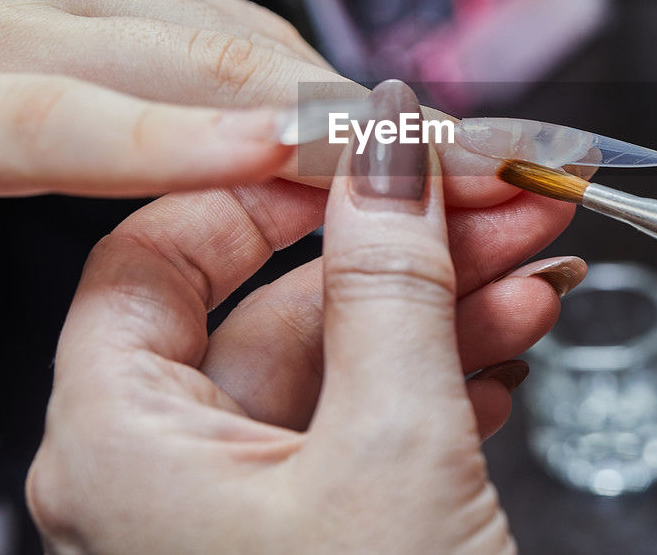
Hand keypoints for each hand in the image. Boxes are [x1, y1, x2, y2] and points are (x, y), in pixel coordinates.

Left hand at [27, 80, 582, 551]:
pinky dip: (451, 370)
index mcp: (121, 445)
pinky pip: (377, 417)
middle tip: (489, 191)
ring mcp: (249, 508)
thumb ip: (390, 281)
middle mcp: (166, 473)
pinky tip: (515, 338)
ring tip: (536, 262)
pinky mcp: (326, 530)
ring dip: (448, 300)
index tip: (366, 139)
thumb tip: (386, 150)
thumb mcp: (394, 445)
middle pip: (279, 297)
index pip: (163, 249)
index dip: (268, 179)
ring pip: (345, 356)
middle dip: (402, 239)